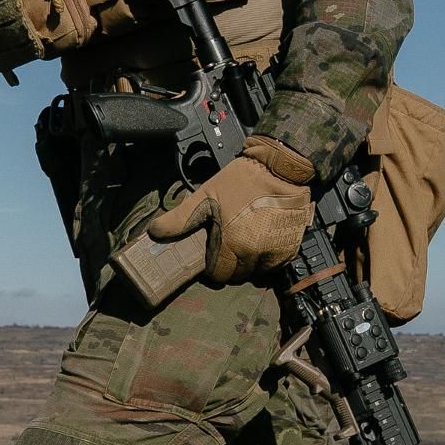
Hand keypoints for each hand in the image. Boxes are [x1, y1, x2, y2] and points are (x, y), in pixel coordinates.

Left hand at [145, 138, 316, 284]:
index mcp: (232, 245)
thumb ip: (180, 219)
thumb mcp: (206, 196)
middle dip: (231, 265)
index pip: (218, 275)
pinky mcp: (290, 250)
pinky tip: (263, 239)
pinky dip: (267, 258)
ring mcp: (275, 254)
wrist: (282, 168)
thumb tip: (154, 232)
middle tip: (229, 245)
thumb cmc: (243, 180)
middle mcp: (255, 254)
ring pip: (256, 272)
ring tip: (246, 241)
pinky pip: (274, 265)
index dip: (213, 265)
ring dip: (250, 263)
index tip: (213, 253)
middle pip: (237, 276)